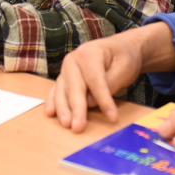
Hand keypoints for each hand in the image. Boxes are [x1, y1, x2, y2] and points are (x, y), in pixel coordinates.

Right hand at [45, 22, 174, 132]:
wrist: (119, 47)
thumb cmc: (123, 57)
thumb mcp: (124, 67)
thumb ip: (110, 83)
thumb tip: (91, 102)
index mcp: (89, 53)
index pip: (95, 80)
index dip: (103, 99)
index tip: (112, 117)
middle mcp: (73, 59)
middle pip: (75, 87)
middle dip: (77, 108)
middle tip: (78, 127)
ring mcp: (66, 68)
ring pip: (62, 90)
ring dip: (63, 108)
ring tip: (66, 124)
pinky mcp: (64, 77)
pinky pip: (56, 90)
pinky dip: (52, 102)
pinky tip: (50, 113)